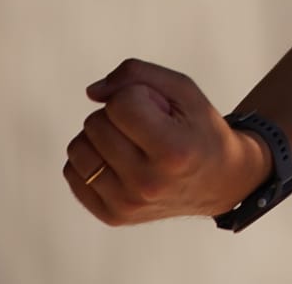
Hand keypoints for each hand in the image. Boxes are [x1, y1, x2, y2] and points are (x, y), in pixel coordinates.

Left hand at [62, 59, 270, 226]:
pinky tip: (117, 159)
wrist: (219, 181)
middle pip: (95, 124)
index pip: (121, 103)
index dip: (138, 94)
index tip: (159, 107)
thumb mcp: (184, 90)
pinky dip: (91, 158)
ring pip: (77, 147)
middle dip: (117, 113)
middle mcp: (147, 183)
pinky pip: (72, 172)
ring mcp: (127, 204)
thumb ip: (138, 74)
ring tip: (130, 141)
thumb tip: (92, 92)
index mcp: (173, 151)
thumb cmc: (199, 129)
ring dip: (99, 136)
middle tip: (148, 125)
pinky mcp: (112, 216)